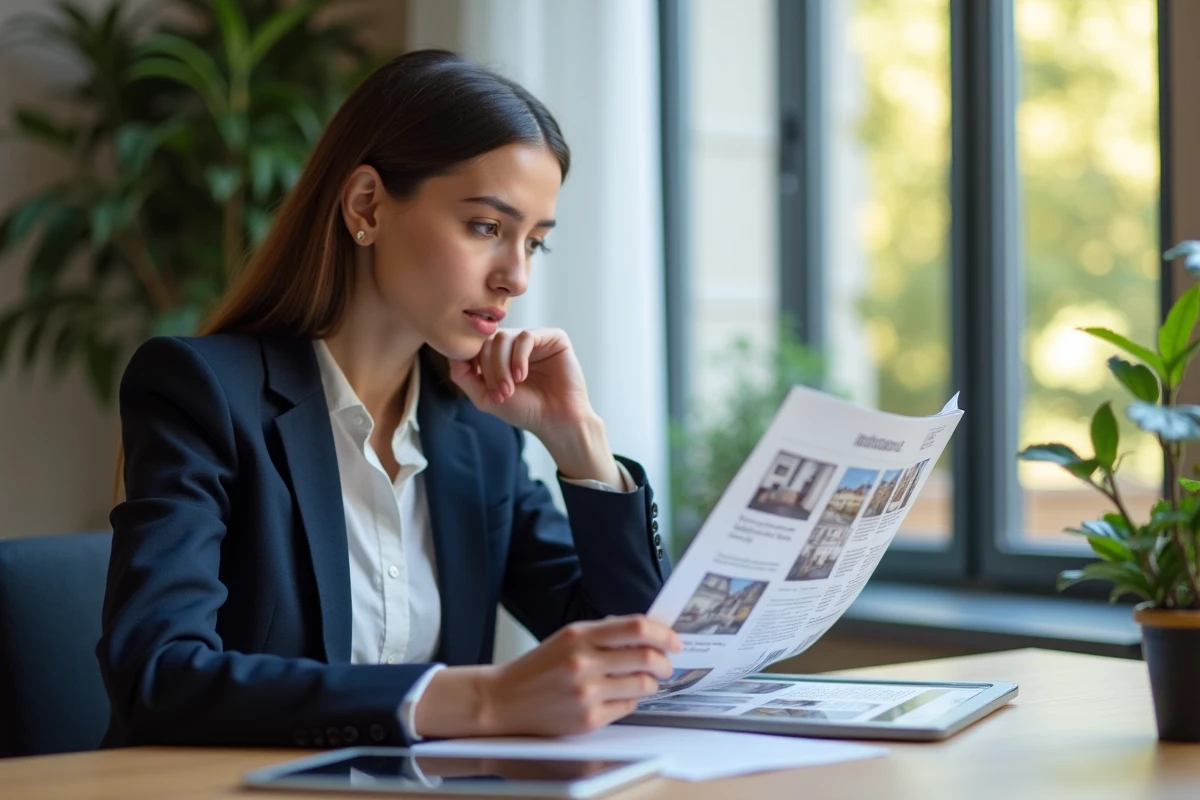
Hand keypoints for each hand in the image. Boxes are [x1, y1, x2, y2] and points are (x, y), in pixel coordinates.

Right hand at [412, 615, 683, 738]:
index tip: (674, 640)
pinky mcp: (588, 719)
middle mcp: (583, 662)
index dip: (663, 633)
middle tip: (666, 664)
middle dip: (665, 662)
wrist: (504, 700)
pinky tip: (619, 695)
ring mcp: (587, 693)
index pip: (636, 628)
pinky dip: (631, 700)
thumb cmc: (538, 668)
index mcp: (579, 635)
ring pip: (643, 685)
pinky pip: (628, 707)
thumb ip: (604, 634)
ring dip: (651, 683)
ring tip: (644, 681)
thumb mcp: (567, 638)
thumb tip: (646, 633)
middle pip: (646, 657)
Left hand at [448, 327, 590, 438]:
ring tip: (511, 388)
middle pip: (488, 341)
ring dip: (502, 366)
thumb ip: (463, 375)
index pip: (476, 345)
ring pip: (503, 337)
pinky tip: (522, 376)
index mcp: (500, 355)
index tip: (484, 388)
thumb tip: (451, 353)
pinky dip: (518, 358)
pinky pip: (526, 336)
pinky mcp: (553, 337)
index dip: (474, 364)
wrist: (556, 421)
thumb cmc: (524, 411)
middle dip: (489, 369)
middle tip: (501, 393)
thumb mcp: (484, 397)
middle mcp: (516, 344)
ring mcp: (534, 339)